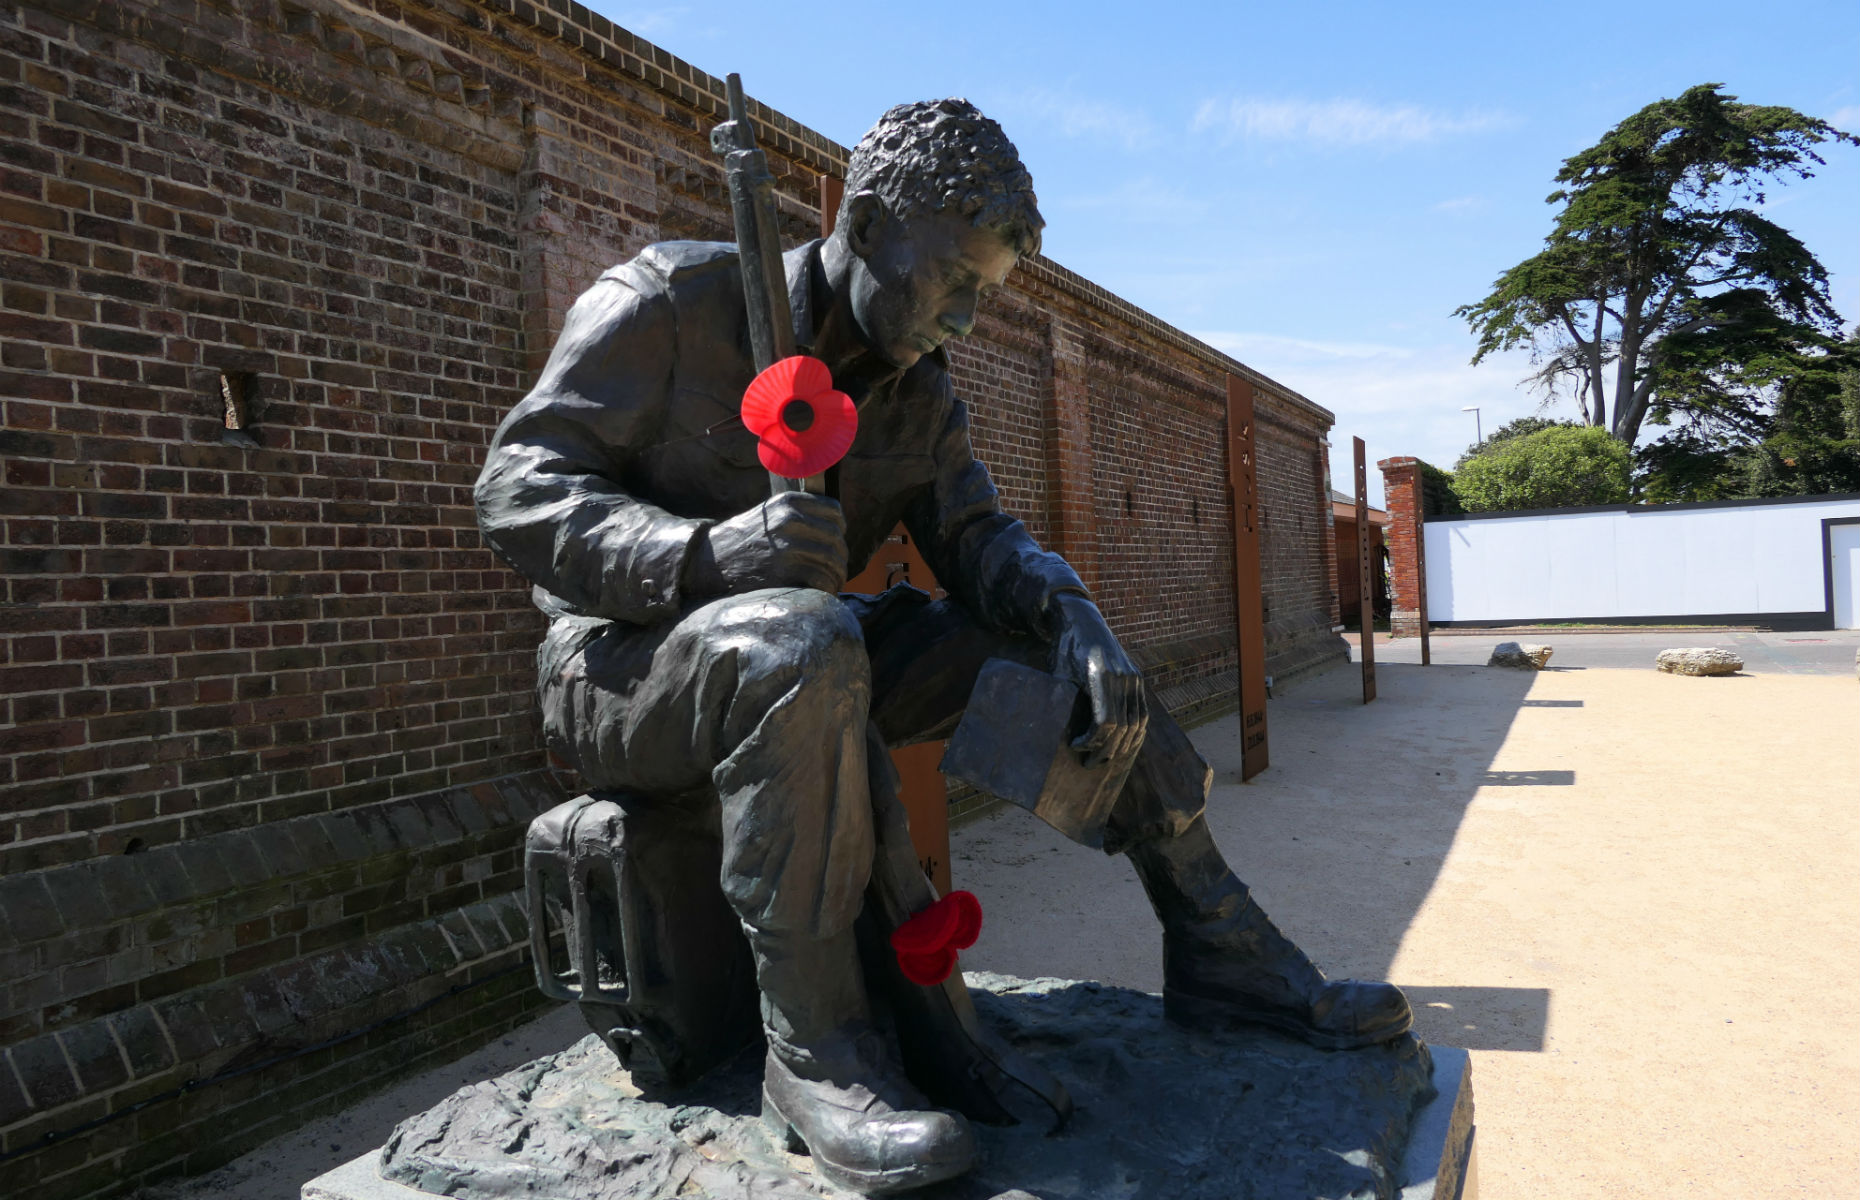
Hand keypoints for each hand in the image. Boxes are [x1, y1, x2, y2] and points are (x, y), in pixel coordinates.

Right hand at [685, 491, 847, 596]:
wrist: (708, 562)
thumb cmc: (742, 541)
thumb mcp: (769, 515)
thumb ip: (798, 516)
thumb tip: (836, 531)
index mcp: (788, 502)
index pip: (834, 513)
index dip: (840, 532)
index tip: (836, 544)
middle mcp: (790, 520)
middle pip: (836, 540)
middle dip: (840, 560)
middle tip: (836, 572)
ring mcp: (787, 546)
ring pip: (833, 562)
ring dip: (836, 577)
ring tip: (831, 585)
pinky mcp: (784, 571)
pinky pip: (821, 580)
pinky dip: (826, 589)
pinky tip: (821, 594)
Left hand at [1050, 593, 1147, 767]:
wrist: (1081, 620)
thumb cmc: (1062, 649)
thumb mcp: (1057, 674)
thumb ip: (1063, 702)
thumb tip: (1055, 740)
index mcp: (1098, 674)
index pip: (1104, 721)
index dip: (1091, 741)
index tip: (1075, 747)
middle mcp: (1121, 676)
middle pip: (1122, 726)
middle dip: (1106, 750)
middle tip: (1088, 764)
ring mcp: (1133, 676)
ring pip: (1136, 723)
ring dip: (1123, 746)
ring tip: (1106, 759)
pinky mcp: (1138, 678)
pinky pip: (1142, 712)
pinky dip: (1135, 733)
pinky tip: (1122, 745)